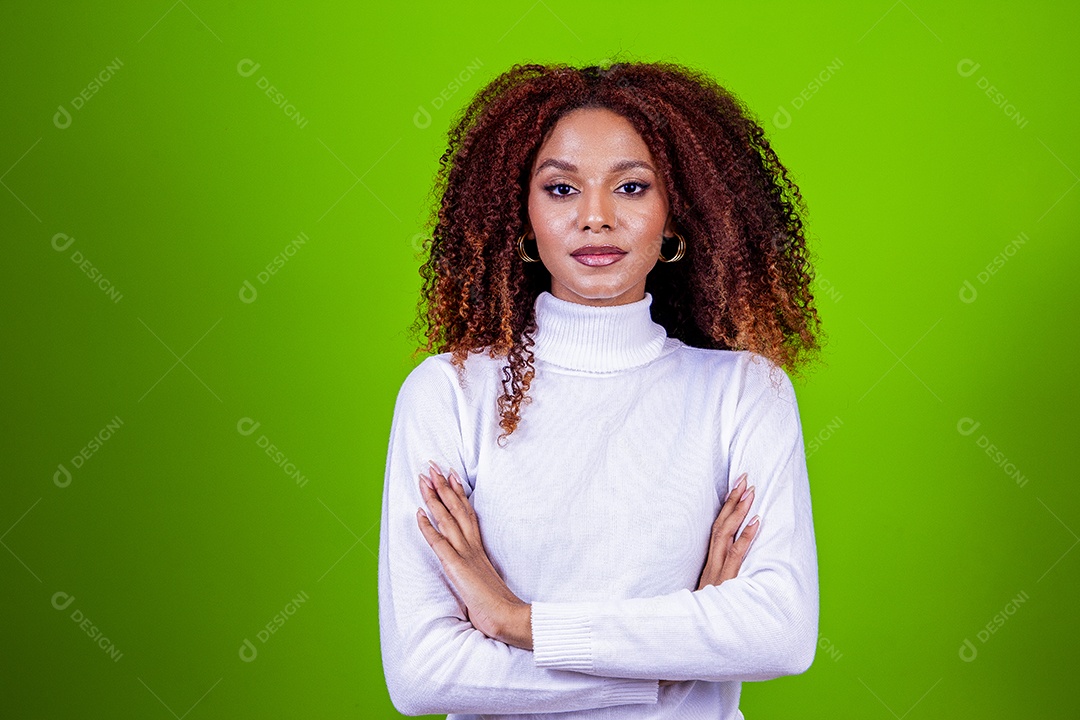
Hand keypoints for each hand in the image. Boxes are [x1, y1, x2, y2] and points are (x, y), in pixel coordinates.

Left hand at [416, 461, 531, 648]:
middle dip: (443, 486)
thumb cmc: (499, 607)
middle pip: (457, 509)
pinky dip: (428, 526)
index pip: (468, 514)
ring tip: (425, 478)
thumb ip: (478, 574)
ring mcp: (465, 554)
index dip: (458, 494)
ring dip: (434, 497)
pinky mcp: (456, 566)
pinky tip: (419, 513)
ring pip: (447, 518)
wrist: (510, 618)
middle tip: (433, 465)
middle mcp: (473, 547)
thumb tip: (473, 575)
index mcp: (479, 550)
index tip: (452, 474)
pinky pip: (439, 542)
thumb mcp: (486, 584)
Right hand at [658, 472, 760, 686]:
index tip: (735, 487)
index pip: (715, 530)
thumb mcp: (705, 600)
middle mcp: (711, 567)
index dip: (726, 508)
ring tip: (751, 492)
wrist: (685, 643)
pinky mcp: (725, 585)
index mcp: (706, 567)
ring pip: (727, 537)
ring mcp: (718, 575)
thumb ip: (713, 585)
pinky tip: (756, 523)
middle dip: (733, 501)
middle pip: (720, 526)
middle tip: (744, 478)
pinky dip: (746, 539)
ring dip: (739, 513)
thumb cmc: (699, 623)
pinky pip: (736, 558)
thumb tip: (721, 571)